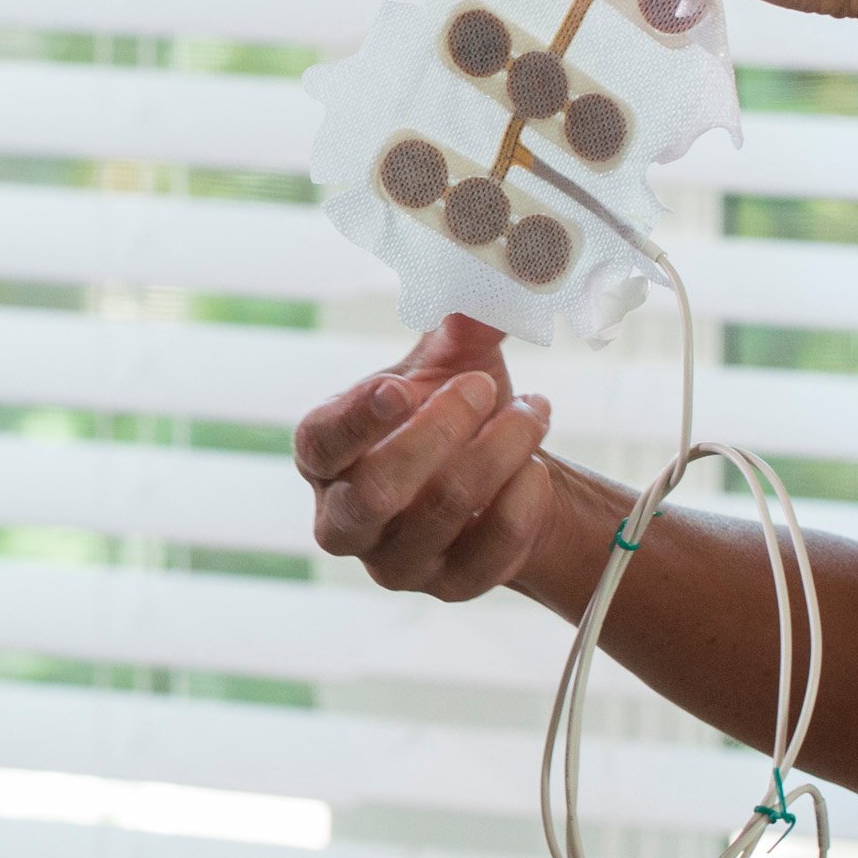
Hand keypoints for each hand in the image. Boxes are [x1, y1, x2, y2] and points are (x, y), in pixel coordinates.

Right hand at [294, 318, 563, 600]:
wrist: (499, 477)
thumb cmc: (453, 411)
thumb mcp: (451, 361)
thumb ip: (462, 322)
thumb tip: (496, 270)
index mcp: (325, 454)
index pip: (320, 443)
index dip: (356, 418)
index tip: (400, 386)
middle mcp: (344, 516)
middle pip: (375, 491)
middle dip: (440, 431)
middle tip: (484, 386)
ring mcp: (394, 561)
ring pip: (440, 515)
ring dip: (499, 453)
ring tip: (535, 412)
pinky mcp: (449, 587)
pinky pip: (488, 554)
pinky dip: (523, 504)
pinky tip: (538, 468)